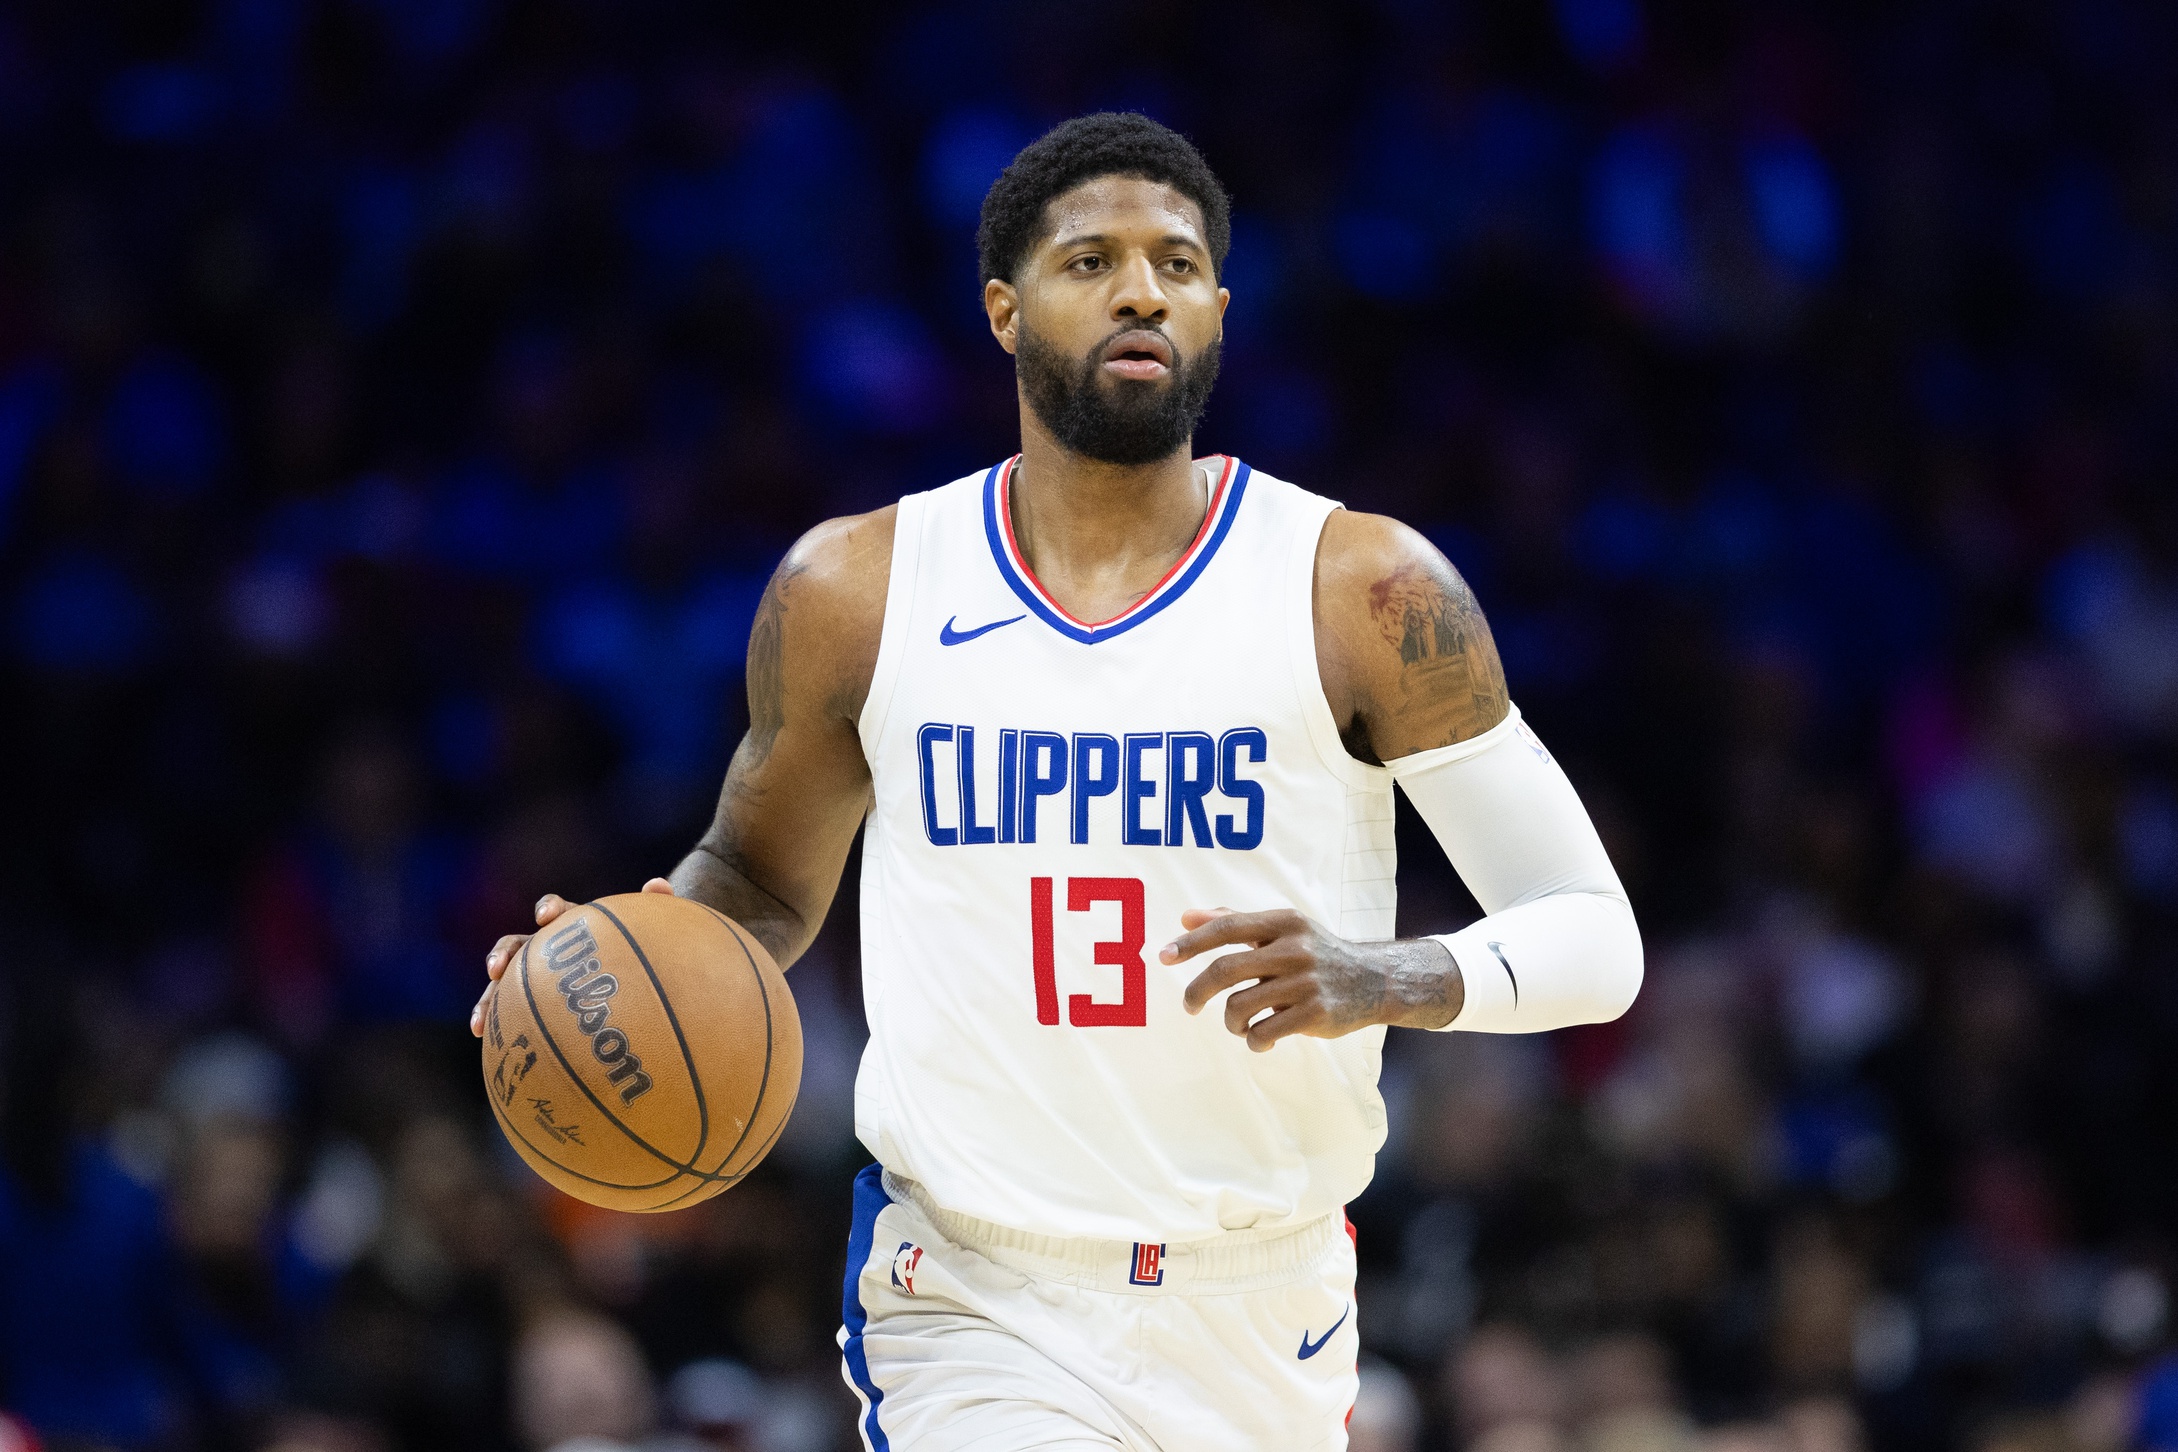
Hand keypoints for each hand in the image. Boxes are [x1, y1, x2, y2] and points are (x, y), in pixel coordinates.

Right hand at [470, 878, 673, 1036]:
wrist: (635, 968)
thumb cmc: (643, 948)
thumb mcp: (653, 930)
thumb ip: (654, 907)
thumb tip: (658, 885)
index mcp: (574, 926)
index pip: (558, 910)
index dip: (550, 909)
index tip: (545, 917)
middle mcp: (548, 949)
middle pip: (518, 944)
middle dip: (504, 953)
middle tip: (497, 967)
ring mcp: (537, 977)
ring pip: (504, 984)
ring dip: (488, 999)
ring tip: (479, 1023)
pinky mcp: (535, 1004)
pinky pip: (513, 1016)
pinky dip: (498, 1028)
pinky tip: (488, 1045)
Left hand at [1160, 907, 1462, 1050]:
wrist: (1375, 981)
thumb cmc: (1316, 953)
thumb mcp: (1282, 929)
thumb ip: (1234, 921)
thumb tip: (1186, 917)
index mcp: (1282, 922)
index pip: (1227, 928)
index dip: (1191, 943)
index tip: (1164, 956)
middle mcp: (1293, 948)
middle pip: (1225, 971)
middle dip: (1197, 991)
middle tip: (1189, 1005)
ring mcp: (1305, 983)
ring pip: (1240, 1007)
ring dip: (1231, 1022)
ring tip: (1240, 1024)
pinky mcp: (1315, 1014)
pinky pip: (1263, 1033)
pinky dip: (1254, 1040)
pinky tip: (1262, 1038)